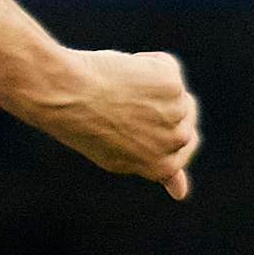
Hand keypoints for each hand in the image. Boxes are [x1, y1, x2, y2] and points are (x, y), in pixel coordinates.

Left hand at [22, 47, 199, 199]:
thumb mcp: (117, 158)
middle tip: (126, 99)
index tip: (147, 118)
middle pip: (186, 116)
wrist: (67, 96)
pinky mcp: (173, 84)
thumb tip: (181, 193)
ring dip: (151, 84)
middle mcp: (174, 142)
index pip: (184, 149)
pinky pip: (165, 65)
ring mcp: (177, 112)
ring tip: (118, 89)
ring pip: (175, 90)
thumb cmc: (83, 125)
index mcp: (162, 167)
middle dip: (163, 104)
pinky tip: (122, 72)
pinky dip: (146, 62)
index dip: (166, 129)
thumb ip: (152, 168)